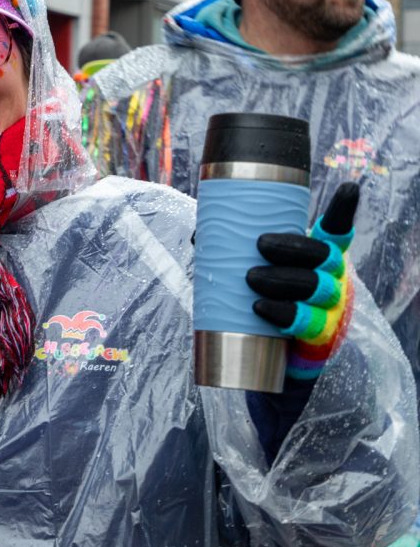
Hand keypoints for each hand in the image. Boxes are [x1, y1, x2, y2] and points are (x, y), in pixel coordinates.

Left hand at [247, 182, 358, 379]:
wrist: (279, 357)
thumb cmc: (268, 302)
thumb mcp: (261, 273)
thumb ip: (234, 253)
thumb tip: (199, 235)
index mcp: (320, 258)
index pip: (337, 231)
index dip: (344, 211)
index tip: (347, 189)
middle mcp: (332, 278)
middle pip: (323, 257)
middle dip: (291, 248)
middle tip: (260, 244)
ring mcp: (331, 308)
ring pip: (316, 288)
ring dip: (283, 281)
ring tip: (251, 278)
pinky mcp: (321, 336)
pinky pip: (309, 323)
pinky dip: (285, 315)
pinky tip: (262, 308)